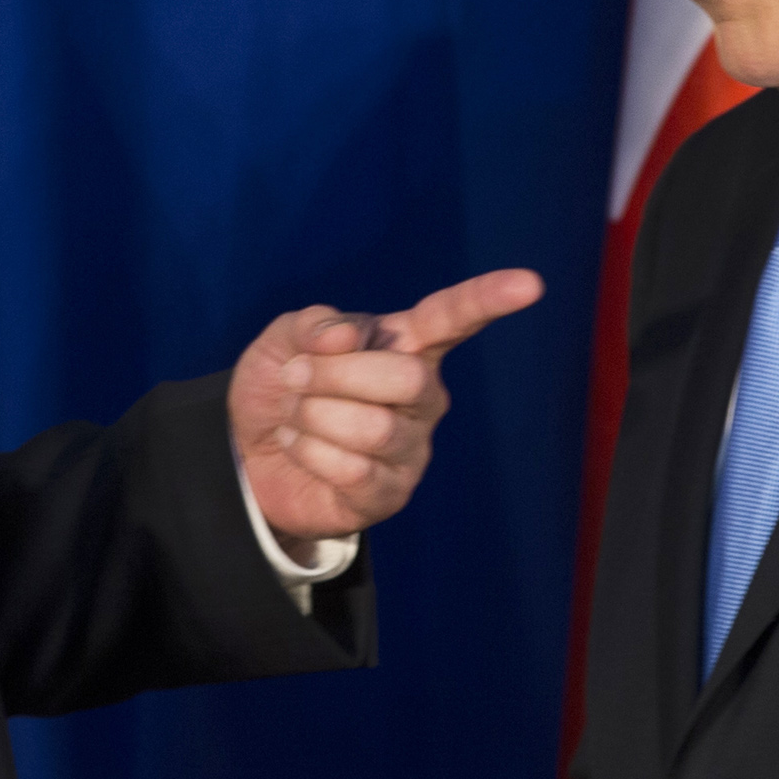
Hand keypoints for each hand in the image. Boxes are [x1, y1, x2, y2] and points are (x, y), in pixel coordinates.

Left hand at [230, 269, 544, 550]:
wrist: (247, 452)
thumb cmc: (284, 387)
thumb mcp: (286, 340)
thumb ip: (316, 326)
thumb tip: (350, 338)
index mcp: (406, 346)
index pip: (452, 318)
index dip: (489, 299)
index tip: (531, 284)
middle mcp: (422, 396)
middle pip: (407, 378)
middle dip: (335, 375)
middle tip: (294, 378)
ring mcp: (411, 448)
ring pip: (375, 428)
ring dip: (314, 417)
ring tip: (295, 417)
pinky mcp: (390, 494)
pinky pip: (353, 469)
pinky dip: (309, 452)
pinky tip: (297, 447)